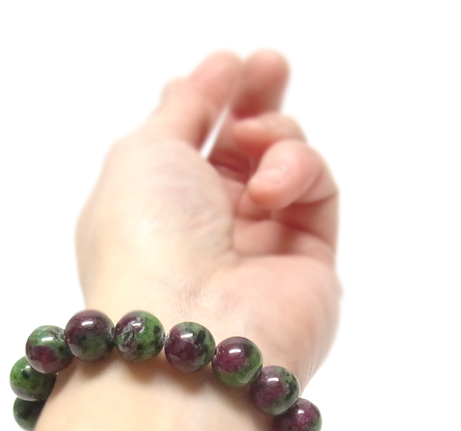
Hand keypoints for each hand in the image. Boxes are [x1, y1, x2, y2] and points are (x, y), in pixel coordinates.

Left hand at [76, 50, 339, 387]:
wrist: (189, 333)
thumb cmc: (146, 239)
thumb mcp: (143, 153)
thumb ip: (183, 108)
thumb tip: (215, 73)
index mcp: (159, 204)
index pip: (195, 142)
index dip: (213, 101)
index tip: (230, 67)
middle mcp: (209, 226)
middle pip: (245, 151)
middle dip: (258, 102)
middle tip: (271, 66)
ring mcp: (260, 244)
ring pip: (286, 164)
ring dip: (274, 136)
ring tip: (256, 143)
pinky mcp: (309, 260)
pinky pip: (317, 192)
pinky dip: (298, 172)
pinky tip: (272, 191)